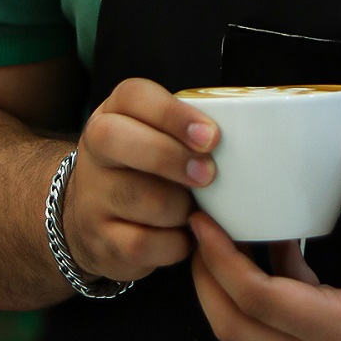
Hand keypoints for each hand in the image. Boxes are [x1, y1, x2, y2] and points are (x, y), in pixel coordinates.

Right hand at [62, 77, 218, 284]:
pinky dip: (173, 244)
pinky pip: (142, 244)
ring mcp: (92, 196)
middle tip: (208, 175)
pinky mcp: (100, 240)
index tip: (211, 136)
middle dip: (172, 158)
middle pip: (119, 141)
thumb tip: (247, 140)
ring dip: (180, 208)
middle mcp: (96, 150)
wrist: (94, 217)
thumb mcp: (160, 137)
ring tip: (194, 208)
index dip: (173, 114)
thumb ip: (189, 131)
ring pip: (140, 198)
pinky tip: (183, 236)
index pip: (134, 96)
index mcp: (115, 113)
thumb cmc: (148, 168)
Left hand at [190, 119, 340, 340]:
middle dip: (206, 280)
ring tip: (224, 229)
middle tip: (196, 228)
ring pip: (255, 331)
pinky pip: (283, 323)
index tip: (202, 220)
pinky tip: (278, 240)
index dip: (220, 259)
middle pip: (236, 328)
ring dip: (232, 285)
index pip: (257, 300)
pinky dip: (268, 285)